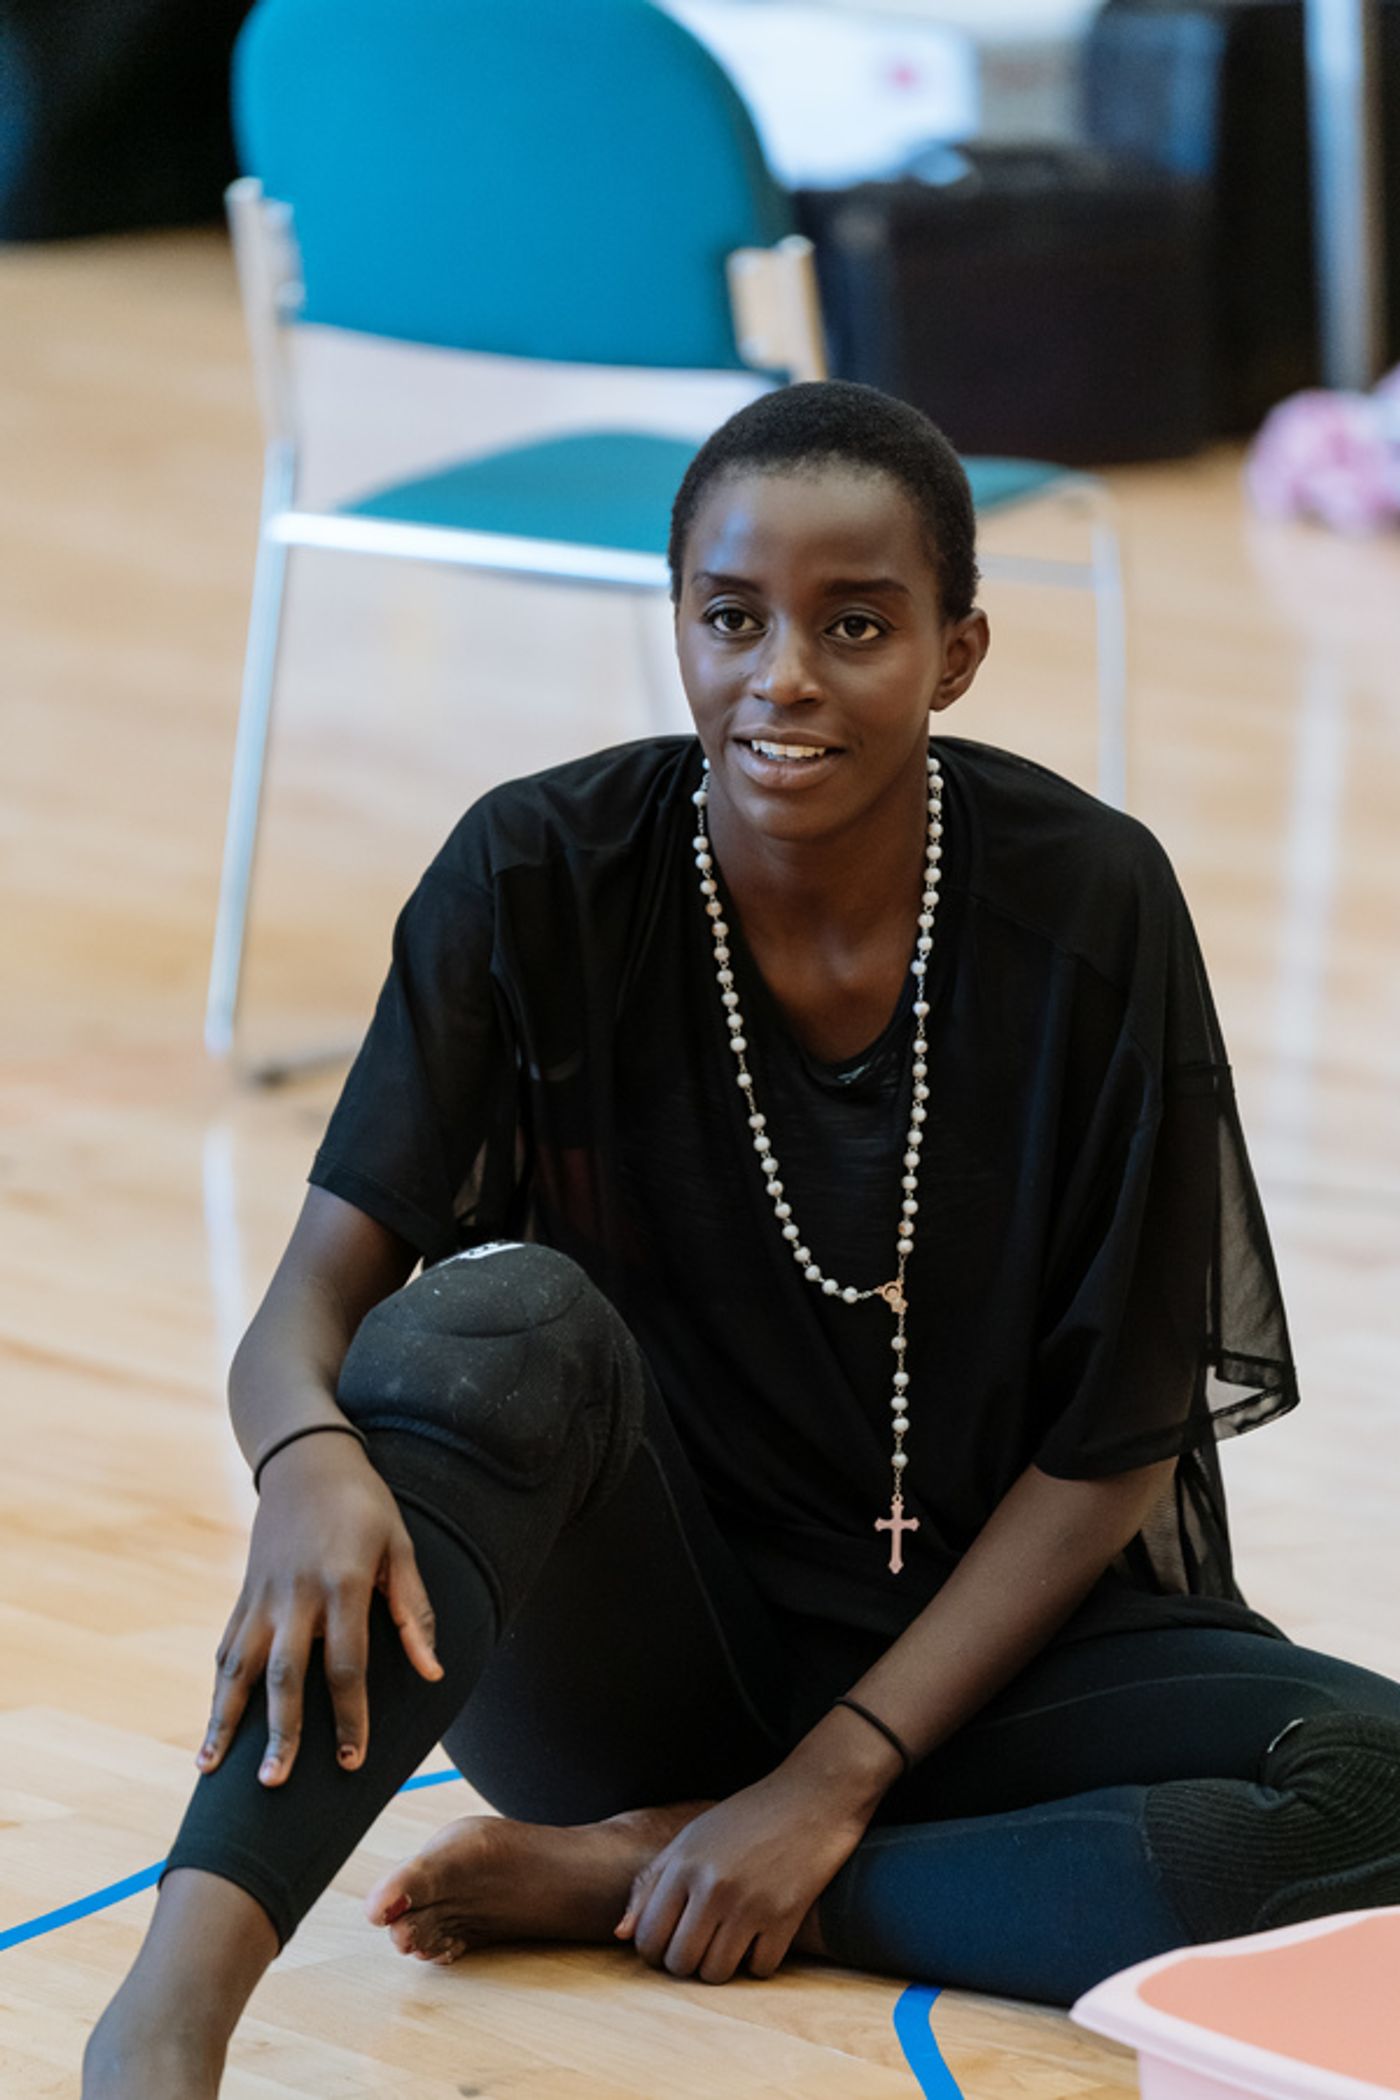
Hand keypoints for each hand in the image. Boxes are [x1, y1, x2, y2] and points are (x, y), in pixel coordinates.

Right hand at [196, 1432, 441, 1785]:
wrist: (307, 1460)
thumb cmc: (365, 1505)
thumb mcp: (400, 1547)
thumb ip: (413, 1611)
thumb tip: (433, 1673)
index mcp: (341, 1585)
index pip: (345, 1664)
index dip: (349, 1716)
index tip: (352, 1761)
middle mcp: (295, 1595)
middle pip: (285, 1675)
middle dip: (281, 1732)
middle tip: (275, 1784)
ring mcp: (262, 1596)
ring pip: (239, 1668)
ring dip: (226, 1720)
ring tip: (211, 1771)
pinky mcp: (244, 1594)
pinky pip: (226, 1648)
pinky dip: (217, 1689)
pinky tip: (213, 1728)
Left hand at [615, 1765, 871, 1982]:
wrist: (812, 1796)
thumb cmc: (747, 1816)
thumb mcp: (692, 1836)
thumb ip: (651, 1882)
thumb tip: (620, 1934)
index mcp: (683, 1864)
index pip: (647, 1938)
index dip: (655, 1949)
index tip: (672, 1938)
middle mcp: (711, 1886)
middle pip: (679, 1963)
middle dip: (687, 1961)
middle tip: (703, 1940)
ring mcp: (749, 1904)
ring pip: (716, 1973)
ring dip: (722, 1964)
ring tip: (731, 1937)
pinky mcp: (785, 1917)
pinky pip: (758, 1969)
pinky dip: (759, 1959)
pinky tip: (761, 1932)